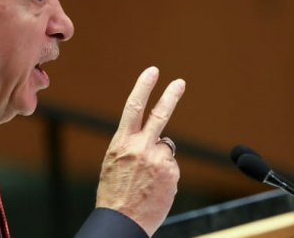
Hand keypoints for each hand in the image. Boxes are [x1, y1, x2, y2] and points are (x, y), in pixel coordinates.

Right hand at [95, 67, 185, 236]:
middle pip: (159, 115)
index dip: (144, 87)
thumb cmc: (115, 193)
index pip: (133, 107)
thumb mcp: (115, 162)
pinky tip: (155, 188)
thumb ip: (132, 146)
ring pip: (166, 150)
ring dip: (161, 161)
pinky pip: (172, 168)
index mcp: (121, 143)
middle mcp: (140, 148)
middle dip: (170, 96)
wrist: (121, 221)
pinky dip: (166, 176)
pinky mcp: (171, 174)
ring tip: (147, 180)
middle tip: (179, 82)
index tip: (153, 71)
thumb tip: (156, 141)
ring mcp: (158, 160)